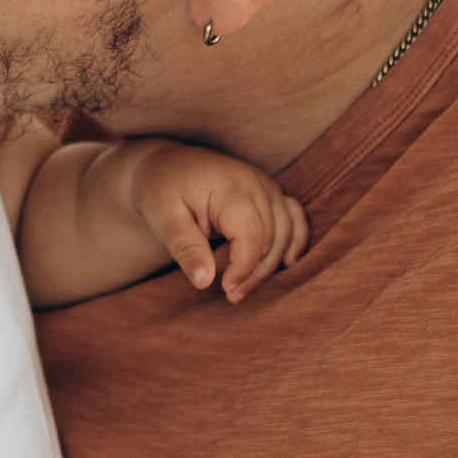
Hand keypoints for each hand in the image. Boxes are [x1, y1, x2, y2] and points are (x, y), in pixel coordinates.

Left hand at [133, 144, 308, 300]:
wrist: (165, 165)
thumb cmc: (162, 191)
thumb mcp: (164, 219)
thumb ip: (186, 249)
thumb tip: (204, 282)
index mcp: (230, 187)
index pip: (251, 235)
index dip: (243, 268)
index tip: (225, 290)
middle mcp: (257, 184)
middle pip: (271, 239)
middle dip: (251, 271)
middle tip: (226, 292)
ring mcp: (267, 187)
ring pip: (285, 234)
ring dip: (267, 264)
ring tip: (238, 285)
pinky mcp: (271, 193)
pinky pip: (295, 219)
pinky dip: (296, 242)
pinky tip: (288, 264)